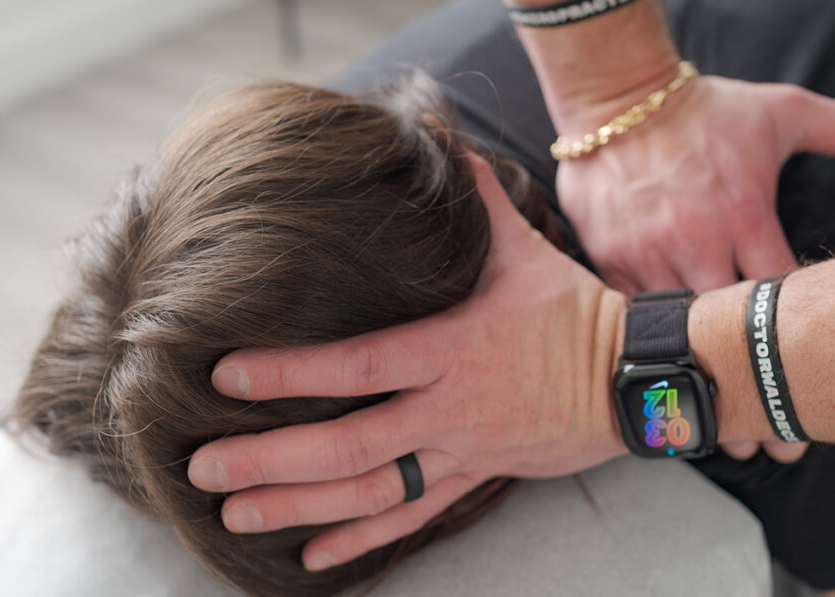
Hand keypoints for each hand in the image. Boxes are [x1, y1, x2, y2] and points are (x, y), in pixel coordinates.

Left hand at [187, 155, 628, 570]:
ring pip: (371, 491)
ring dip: (300, 508)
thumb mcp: (525, 251)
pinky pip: (413, 516)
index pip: (358, 365)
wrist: (632, 379)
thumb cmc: (573, 312)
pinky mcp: (473, 477)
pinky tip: (312, 560)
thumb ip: (475, 201)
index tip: (224, 376)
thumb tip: (439, 133)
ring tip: (236, 518)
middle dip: (270, 460)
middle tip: (202, 469)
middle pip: (349, 444)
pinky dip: (362, 539)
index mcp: (452, 348)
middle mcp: (447, 408)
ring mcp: (459, 450)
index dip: (290, 373)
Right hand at [555, 76, 834, 462]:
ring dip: (686, 380)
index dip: (789, 353)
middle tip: (760, 444)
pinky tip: (651, 377)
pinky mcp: (605, 254)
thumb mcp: (786, 108)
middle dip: (740, 390)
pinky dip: (638, 345)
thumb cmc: (705, 109)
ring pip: (668, 332)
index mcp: (742, 212)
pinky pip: (624, 311)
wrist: (618, 99)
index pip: (776, 295)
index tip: (800, 398)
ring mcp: (643, 250)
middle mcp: (692, 239)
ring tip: (704, 424)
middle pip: (723, 333)